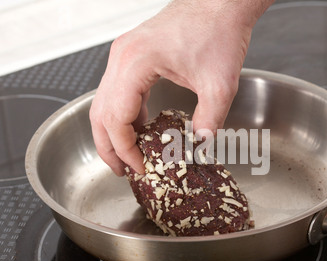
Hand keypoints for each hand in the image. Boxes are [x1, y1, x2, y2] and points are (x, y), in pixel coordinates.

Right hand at [89, 0, 273, 175]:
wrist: (220, 3)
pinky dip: (126, 116)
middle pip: (100, 113)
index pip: (115, 119)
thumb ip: (210, 120)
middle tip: (123, 171)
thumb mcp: (219, 84)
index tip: (140, 167)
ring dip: (114, 133)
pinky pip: (120, 92)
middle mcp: (122, 58)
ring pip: (105, 103)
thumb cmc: (217, 31)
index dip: (125, 149)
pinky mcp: (133, 56)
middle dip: (109, 147)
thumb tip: (200, 146)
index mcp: (135, 63)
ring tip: (130, 156)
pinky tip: (142, 130)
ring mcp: (124, 55)